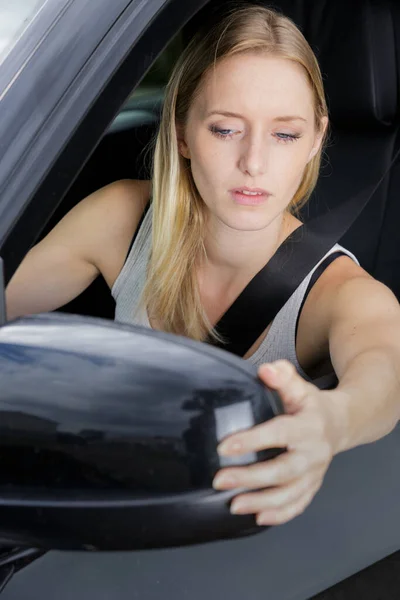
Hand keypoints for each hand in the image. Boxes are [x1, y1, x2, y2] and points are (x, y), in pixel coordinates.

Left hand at [212, 360, 341, 525]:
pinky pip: (298, 504)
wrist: (341, 424)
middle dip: (250, 478)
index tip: (224, 447)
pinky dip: (279, 514)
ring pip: (289, 494)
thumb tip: (265, 370)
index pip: (278, 434)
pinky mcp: (312, 486)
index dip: (252, 441)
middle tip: (220, 480)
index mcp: (308, 426)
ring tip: (233, 505)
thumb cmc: (311, 405)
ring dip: (260, 502)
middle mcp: (313, 453)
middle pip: (282, 471)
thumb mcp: (299, 386)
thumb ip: (282, 376)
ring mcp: (314, 473)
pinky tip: (257, 517)